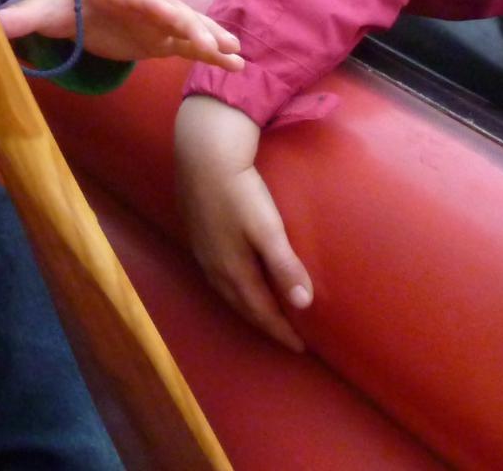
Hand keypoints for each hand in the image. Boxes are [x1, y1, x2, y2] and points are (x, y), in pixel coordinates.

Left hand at [0, 0, 243, 68]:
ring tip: (238, 56)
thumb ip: (19, 16)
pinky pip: (186, 44)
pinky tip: (233, 63)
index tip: (178, 21)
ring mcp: (152, 20)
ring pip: (186, 26)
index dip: (159, 9)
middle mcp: (140, 1)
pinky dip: (207, 52)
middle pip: (170, 11)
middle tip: (221, 44)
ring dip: (211, 38)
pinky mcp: (156, 38)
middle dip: (195, 26)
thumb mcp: (38, 7)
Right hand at [175, 95, 313, 351]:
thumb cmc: (240, 191)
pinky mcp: (198, 232)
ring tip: (264, 311)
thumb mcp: (267, 229)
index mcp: (233, 269)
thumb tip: (303, 304)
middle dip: (264, 322)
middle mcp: (214, 266)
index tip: (301, 348)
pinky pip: (217, 273)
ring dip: (247, 305)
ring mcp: (203, 249)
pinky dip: (233, 285)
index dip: (281, 331)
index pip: (261, 312)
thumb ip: (285, 266)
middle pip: (242, 305)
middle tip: (285, 335)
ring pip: (227, 290)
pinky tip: (237, 276)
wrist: (203, 154)